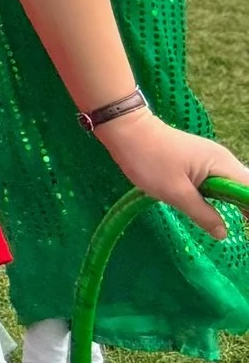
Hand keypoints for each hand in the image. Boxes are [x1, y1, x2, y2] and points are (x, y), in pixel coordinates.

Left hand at [95, 106, 248, 238]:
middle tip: (242, 229)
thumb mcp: (176, 193)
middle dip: (245, 207)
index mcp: (222, 164)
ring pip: (231, 185)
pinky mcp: (197, 161)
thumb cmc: (149, 159)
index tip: (246, 225)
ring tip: (236, 225)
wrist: (125, 129)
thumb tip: (224, 233)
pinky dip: (220, 197)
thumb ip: (203, 214)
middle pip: (244, 187)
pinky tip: (214, 212)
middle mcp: (221, 160)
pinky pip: (217, 182)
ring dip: (234, 203)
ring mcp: (209, 159)